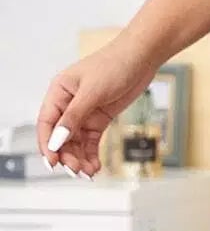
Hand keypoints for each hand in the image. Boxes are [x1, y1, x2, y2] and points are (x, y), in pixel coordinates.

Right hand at [36, 37, 158, 177]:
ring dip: (80, 158)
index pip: (46, 123)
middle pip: (61, 137)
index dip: (47, 144)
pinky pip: (91, 141)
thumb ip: (74, 117)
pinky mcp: (99, 118)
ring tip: (88, 172)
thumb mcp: (92, 92)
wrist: (142, 57)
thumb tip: (57, 141)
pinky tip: (95, 166)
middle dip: (67, 155)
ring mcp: (84, 113)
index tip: (53, 163)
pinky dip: (91, 154)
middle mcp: (68, 104)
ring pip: (76, 142)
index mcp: (59, 92)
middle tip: (76, 170)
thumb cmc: (115, 65)